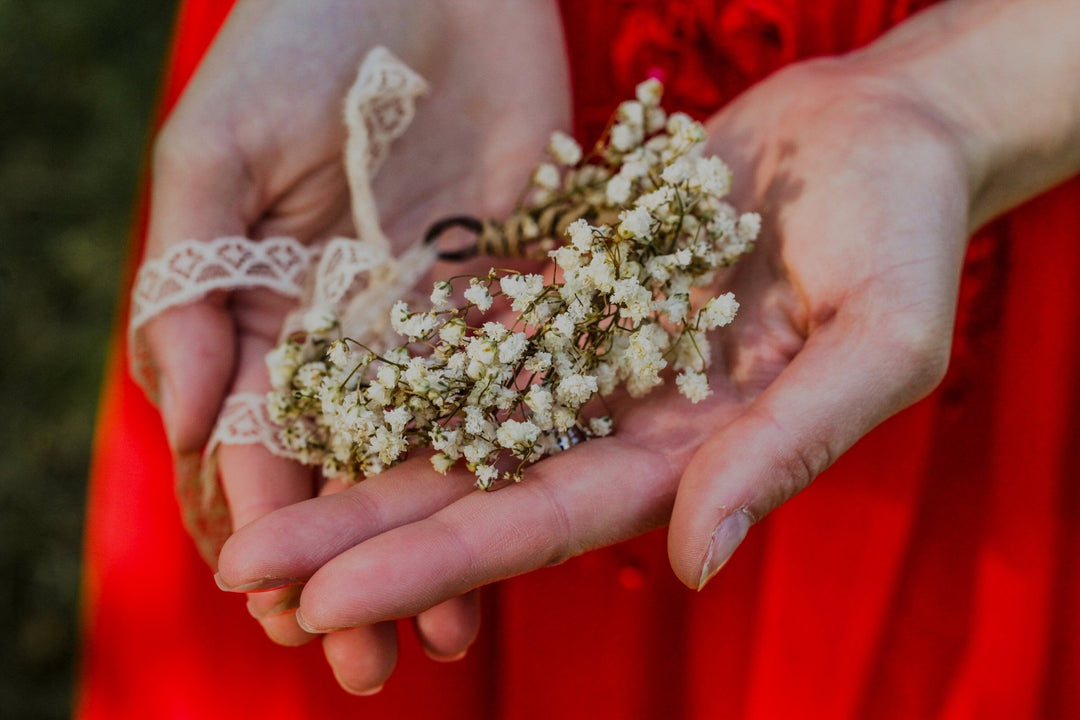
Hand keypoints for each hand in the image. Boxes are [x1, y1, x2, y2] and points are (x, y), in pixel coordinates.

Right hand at [141, 0, 569, 691]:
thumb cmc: (297, 38)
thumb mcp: (215, 147)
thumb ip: (192, 279)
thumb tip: (189, 418)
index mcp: (261, 310)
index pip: (254, 446)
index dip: (264, 528)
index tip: (276, 605)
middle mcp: (348, 333)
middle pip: (346, 476)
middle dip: (353, 570)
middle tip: (368, 666)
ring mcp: (434, 320)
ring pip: (435, 458)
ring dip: (438, 548)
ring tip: (450, 637)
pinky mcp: (517, 292)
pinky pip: (518, 393)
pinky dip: (516, 468)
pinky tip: (525, 532)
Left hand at [217, 53, 971, 685]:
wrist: (876, 130)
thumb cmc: (904, 230)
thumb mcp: (880, 337)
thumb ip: (790, 444)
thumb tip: (695, 559)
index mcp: (690, 456)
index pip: (545, 524)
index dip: (437, 565)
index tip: (328, 601)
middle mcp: (622, 422)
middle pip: (473, 489)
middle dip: (360, 533)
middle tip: (245, 568)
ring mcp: (589, 357)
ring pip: (452, 420)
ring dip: (356, 457)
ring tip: (248, 489)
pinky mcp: (568, 289)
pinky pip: (470, 332)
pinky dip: (396, 363)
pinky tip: (316, 385)